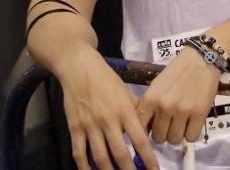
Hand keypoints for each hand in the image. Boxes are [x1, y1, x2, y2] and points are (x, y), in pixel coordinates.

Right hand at [56, 49, 158, 169]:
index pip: (140, 140)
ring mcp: (90, 126)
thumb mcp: (127, 92)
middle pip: (120, 153)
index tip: (154, 169)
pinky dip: (84, 166)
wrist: (80, 69)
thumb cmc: (107, 80)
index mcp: (125, 111)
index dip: (148, 158)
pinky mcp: (75, 128)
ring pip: (100, 157)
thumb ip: (137, 110)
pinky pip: (79, 152)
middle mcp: (109, 120)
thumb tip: (148, 128)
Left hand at [137, 45, 220, 145]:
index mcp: (150, 99)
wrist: (201, 59)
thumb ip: (150, 106)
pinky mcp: (199, 114)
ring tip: (182, 123)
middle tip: (170, 124)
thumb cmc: (177, 72)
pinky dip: (191, 133)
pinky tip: (193, 123)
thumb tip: (148, 129)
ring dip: (178, 134)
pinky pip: (191, 137)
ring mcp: (182, 111)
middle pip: (158, 138)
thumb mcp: (157, 86)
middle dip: (164, 133)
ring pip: (174, 140)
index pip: (141, 129)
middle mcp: (164, 107)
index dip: (147, 132)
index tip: (153, 129)